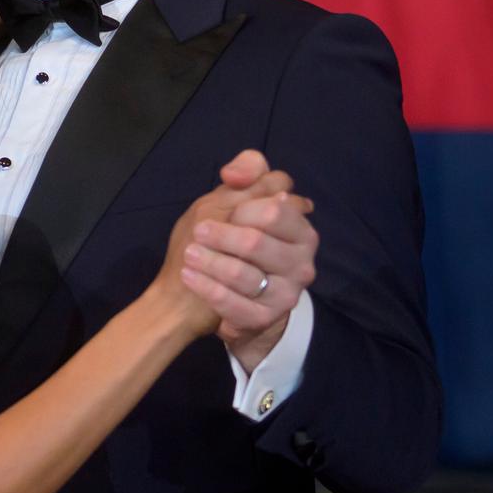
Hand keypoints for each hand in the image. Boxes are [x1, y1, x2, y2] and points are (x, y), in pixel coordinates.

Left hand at [152, 152, 292, 339]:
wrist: (226, 293)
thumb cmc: (234, 240)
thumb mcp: (239, 200)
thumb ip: (248, 173)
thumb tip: (233, 173)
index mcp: (302, 232)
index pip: (274, 212)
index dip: (244, 209)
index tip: (226, 211)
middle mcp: (302, 265)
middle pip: (255, 242)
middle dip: (221, 235)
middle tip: (197, 232)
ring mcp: (286, 295)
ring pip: (242, 274)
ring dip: (209, 262)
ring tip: (190, 254)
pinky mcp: (265, 319)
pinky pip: (232, 304)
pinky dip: (206, 287)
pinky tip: (190, 276)